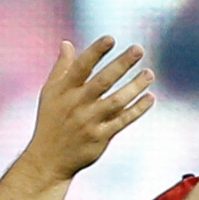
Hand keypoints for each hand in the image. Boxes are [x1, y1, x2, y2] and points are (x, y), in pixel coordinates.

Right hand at [21, 37, 152, 181]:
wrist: (48, 160)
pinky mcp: (100, 137)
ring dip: (135, 86)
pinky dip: (137, 109)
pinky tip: (149, 97)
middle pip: (103, 81)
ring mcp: (90, 121)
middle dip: (121, 64)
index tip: (111, 39)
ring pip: (117, 101)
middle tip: (139, 49)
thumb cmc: (50, 121)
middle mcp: (77, 104)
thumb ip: (61, 68)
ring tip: (150, 73)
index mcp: (64, 91)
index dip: (96, 52)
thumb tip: (67, 43)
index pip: (81, 67)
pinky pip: (123, 120)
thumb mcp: (50, 93)